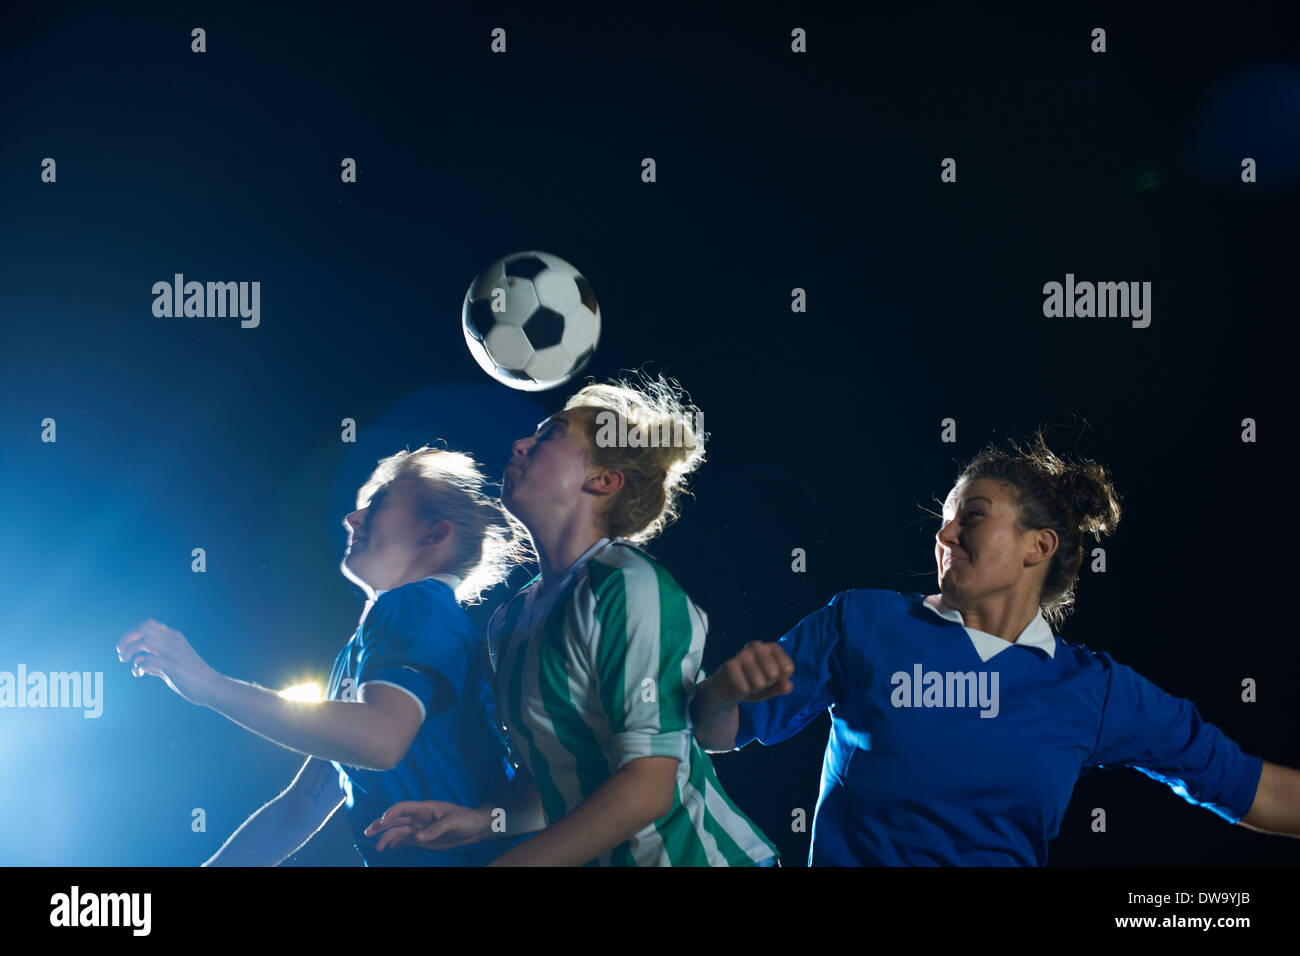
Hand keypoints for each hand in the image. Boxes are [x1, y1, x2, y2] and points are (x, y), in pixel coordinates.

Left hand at [116, 619, 218, 705]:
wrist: (211, 686)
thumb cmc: (192, 676)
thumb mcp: (174, 663)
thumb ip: (156, 660)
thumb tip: (138, 662)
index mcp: (174, 637)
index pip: (147, 624)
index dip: (131, 633)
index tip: (125, 646)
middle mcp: (173, 641)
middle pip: (142, 628)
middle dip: (127, 639)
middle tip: (121, 653)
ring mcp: (172, 653)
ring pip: (143, 641)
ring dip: (129, 651)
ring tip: (127, 661)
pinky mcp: (172, 666)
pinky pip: (147, 660)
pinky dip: (138, 666)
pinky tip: (139, 673)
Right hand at [364, 800, 492, 851]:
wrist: (475, 828)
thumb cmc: (466, 819)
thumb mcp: (453, 822)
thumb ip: (435, 829)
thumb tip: (417, 837)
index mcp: (425, 809)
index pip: (403, 808)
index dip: (391, 813)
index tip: (382, 822)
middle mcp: (419, 817)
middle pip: (396, 819)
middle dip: (381, 825)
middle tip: (368, 832)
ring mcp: (420, 828)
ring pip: (398, 831)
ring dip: (386, 837)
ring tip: (377, 847)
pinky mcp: (423, 838)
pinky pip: (405, 840)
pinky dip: (395, 843)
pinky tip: (388, 848)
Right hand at [713, 641, 794, 706]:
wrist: (726, 690)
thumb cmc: (752, 684)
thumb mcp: (770, 688)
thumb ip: (781, 687)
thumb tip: (788, 686)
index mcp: (771, 648)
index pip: (788, 667)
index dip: (781, 680)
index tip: (772, 678)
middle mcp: (757, 646)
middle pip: (774, 674)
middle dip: (767, 684)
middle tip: (757, 681)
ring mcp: (743, 654)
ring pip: (759, 683)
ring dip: (754, 689)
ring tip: (747, 683)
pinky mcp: (730, 665)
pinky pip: (745, 688)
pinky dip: (743, 692)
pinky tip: (737, 685)